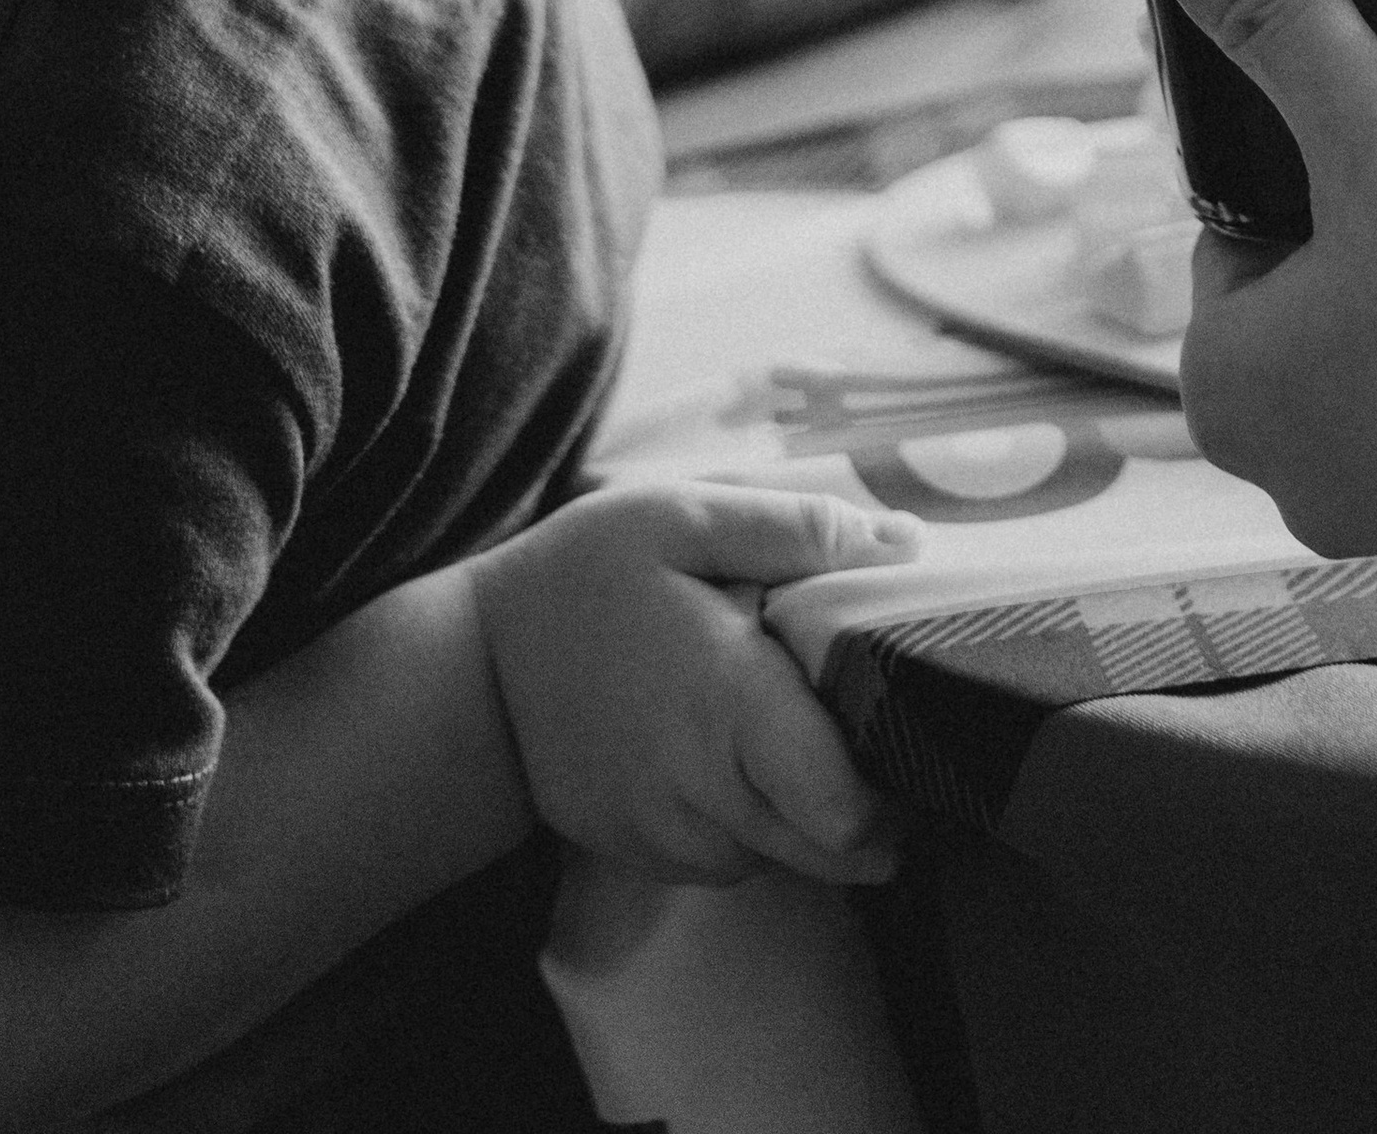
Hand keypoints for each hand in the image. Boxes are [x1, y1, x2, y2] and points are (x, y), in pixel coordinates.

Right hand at [473, 482, 917, 884]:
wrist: (469, 674)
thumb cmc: (584, 578)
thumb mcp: (681, 516)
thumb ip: (796, 529)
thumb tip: (906, 544)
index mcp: (727, 703)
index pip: (841, 809)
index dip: (894, 786)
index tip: (906, 728)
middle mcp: (705, 794)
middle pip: (834, 850)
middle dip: (873, 801)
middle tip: (873, 723)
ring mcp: (672, 840)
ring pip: (789, 856)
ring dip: (810, 807)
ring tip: (793, 722)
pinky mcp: (649, 859)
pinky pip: (736, 858)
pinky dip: (756, 818)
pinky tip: (737, 750)